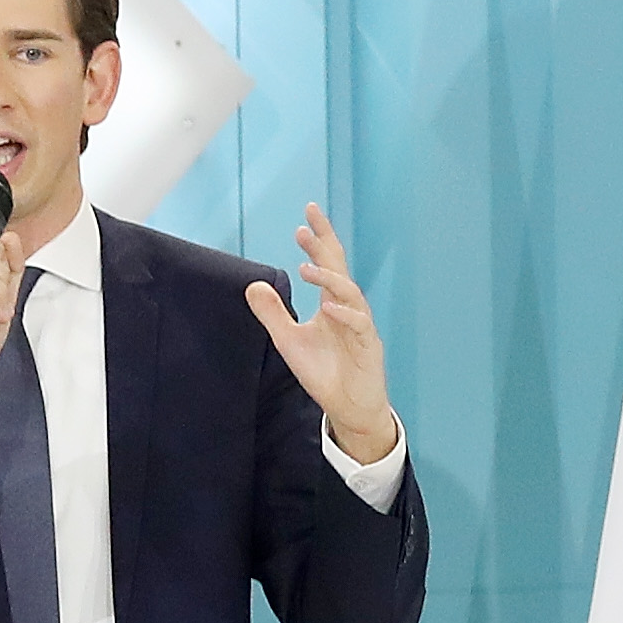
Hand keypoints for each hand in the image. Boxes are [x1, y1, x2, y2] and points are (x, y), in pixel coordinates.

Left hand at [250, 205, 394, 462]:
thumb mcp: (288, 340)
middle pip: (340, 269)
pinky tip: (328, 308)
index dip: (318, 240)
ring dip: (330, 280)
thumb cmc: (323, 371)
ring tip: (308, 268)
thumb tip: (253, 285)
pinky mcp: (368, 347)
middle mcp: (347, 309)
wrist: (348, 406)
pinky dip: (345, 316)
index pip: (327, 264)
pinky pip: (360, 326)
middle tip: (309, 222)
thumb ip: (273, 314)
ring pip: (350, 294)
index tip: (305, 217)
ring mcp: (360, 327)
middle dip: (326, 245)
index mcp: (331, 304)